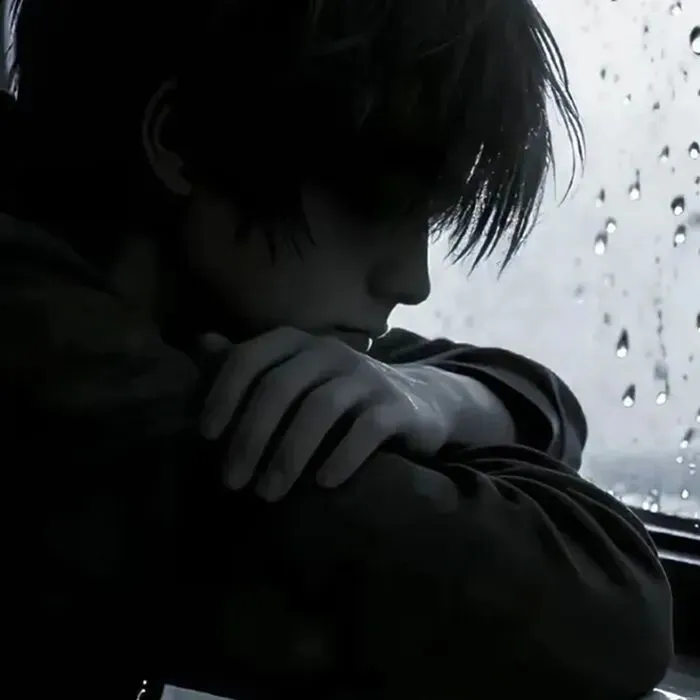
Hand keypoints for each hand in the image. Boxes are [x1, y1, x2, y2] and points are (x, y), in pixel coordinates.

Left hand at [200, 327, 450, 500]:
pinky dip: (342, 455)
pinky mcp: (397, 406)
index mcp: (299, 344)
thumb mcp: (297, 373)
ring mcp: (367, 376)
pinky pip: (367, 428)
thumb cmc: (342, 393)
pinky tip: (324, 483)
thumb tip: (202, 343)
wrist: (419, 400)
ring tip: (268, 493)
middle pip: (280, 387)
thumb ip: (253, 363)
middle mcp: (330, 352)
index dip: (224, 393)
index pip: (251, 357)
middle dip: (250, 436)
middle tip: (232, 482)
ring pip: (320, 408)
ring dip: (288, 454)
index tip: (207, 436)